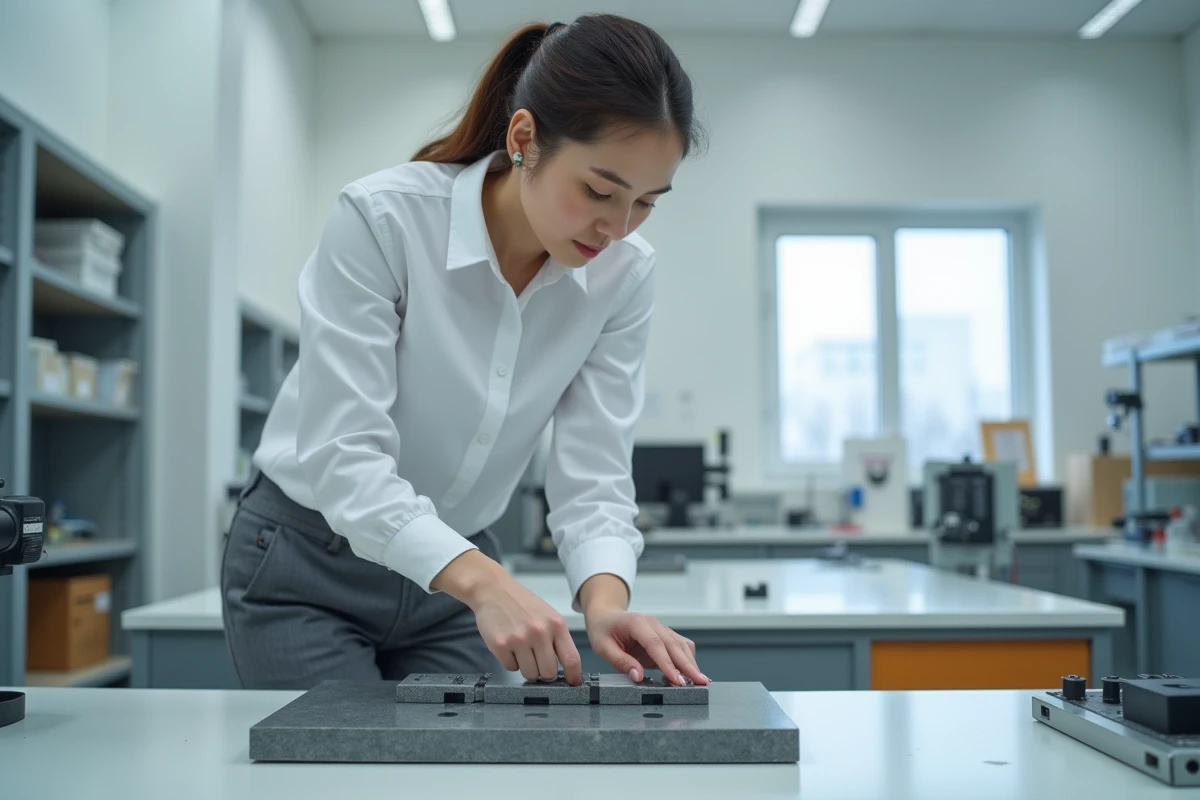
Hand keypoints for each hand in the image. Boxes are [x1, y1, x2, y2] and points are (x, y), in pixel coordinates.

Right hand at [431, 550, 583, 684]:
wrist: (494, 590)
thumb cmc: (522, 604)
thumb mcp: (548, 616)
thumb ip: (557, 639)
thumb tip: (567, 667)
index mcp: (556, 624)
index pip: (571, 658)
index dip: (573, 676)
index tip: (573, 683)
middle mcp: (539, 632)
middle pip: (548, 673)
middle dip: (543, 672)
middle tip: (537, 661)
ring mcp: (519, 639)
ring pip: (530, 674)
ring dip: (526, 667)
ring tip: (522, 650)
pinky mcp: (500, 645)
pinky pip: (511, 668)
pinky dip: (510, 661)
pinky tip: (509, 645)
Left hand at [584, 605, 708, 686]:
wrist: (606, 615)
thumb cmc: (603, 630)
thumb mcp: (603, 647)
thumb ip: (621, 661)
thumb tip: (637, 677)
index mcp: (637, 623)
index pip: (656, 644)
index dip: (667, 663)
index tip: (677, 680)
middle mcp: (653, 623)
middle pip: (674, 645)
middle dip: (688, 665)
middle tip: (700, 683)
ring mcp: (661, 628)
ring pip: (682, 645)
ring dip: (691, 663)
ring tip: (700, 681)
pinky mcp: (665, 635)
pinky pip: (680, 646)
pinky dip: (688, 659)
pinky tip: (691, 673)